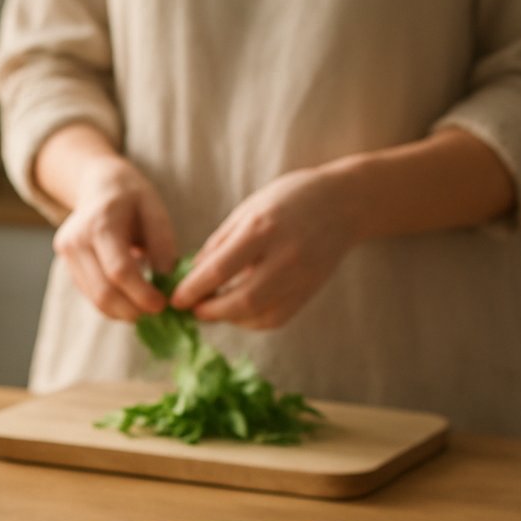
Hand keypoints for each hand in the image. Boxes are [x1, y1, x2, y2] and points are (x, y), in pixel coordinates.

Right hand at [51, 155, 177, 321]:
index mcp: (102, 222)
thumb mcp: (155, 212)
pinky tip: (130, 300)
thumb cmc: (132, 198)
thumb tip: (166, 284)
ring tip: (145, 309)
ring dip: (123, 312)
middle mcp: (77, 240)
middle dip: (132, 310)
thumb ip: (163, 247)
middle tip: (156, 313)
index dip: (141, 294)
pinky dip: (112, 304)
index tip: (162, 304)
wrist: (98, 186)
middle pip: (103, 291)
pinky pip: (90, 294)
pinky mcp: (67, 266)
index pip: (119, 270)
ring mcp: (67, 254)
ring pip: (95, 298)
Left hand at [170, 167, 360, 328]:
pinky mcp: (310, 291)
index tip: (176, 299)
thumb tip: (191, 276)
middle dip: (210, 311)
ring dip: (229, 319)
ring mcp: (301, 277)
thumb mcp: (248, 210)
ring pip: (259, 315)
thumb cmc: (288, 200)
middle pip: (241, 300)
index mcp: (263, 228)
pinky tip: (238, 311)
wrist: (344, 204)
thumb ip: (219, 244)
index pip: (220, 269)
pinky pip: (275, 318)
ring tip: (212, 309)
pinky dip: (250, 321)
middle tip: (192, 309)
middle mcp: (285, 256)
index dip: (193, 289)